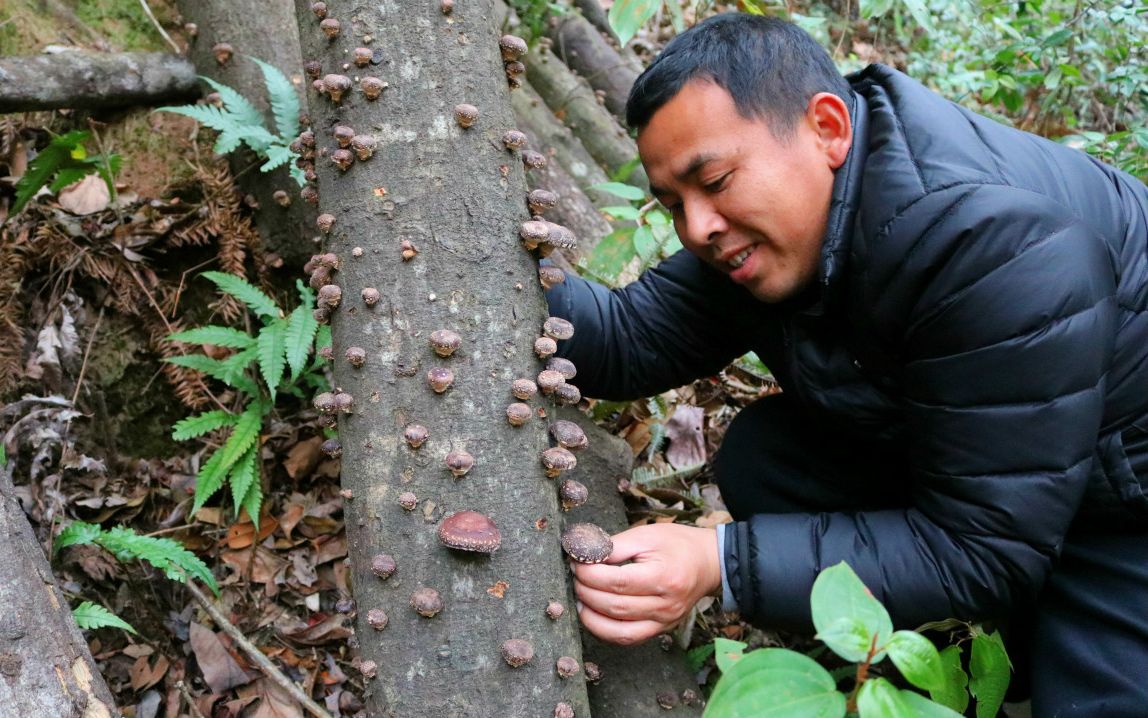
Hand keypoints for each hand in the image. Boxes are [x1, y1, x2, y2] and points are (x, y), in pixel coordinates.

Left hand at [573, 523, 721, 644]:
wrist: (708, 563)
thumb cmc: (677, 545)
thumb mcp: (646, 536)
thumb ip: (614, 546)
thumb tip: (584, 555)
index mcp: (662, 577)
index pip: (617, 582)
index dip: (590, 574)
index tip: (576, 562)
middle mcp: (665, 605)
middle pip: (615, 606)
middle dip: (586, 592)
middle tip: (575, 576)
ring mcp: (664, 622)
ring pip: (619, 630)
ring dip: (591, 616)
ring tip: (580, 597)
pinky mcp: (660, 630)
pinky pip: (628, 638)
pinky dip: (605, 631)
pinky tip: (593, 615)